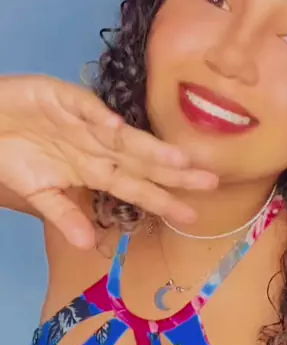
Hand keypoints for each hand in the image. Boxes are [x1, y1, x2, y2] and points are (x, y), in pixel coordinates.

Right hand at [0, 74, 216, 248]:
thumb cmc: (15, 154)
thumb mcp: (39, 193)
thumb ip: (64, 215)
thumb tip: (88, 246)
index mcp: (94, 169)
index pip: (136, 186)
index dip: (162, 199)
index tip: (191, 215)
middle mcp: (97, 145)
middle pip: (142, 161)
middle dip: (175, 173)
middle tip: (209, 182)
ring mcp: (84, 122)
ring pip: (124, 137)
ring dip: (150, 148)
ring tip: (179, 161)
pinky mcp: (64, 98)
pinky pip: (85, 110)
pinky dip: (99, 119)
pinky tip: (118, 129)